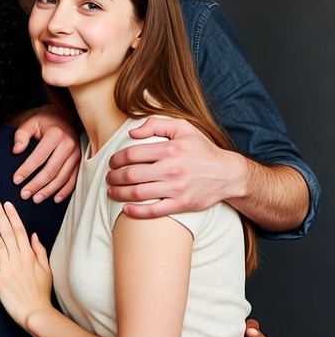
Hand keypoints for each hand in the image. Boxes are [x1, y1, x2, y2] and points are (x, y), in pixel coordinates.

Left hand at [0, 199, 52, 326]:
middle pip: (7, 233)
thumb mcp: (47, 270)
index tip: (7, 204)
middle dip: (0, 216)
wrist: (35, 313)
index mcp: (29, 255)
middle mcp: (17, 259)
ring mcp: (6, 268)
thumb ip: (40, 251)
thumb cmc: (41, 292)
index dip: (12, 216)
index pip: (19, 230)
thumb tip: (33, 235)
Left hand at [11, 106, 79, 202]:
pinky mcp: (80, 162)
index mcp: (55, 134)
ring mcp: (77, 154)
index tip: (16, 180)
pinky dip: (64, 191)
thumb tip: (16, 150)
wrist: (65, 117)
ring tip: (36, 199)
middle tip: (24, 194)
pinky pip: (73, 179)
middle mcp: (69, 145)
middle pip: (51, 170)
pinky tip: (55, 198)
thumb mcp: (31, 123)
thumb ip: (21, 135)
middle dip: (37, 184)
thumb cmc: (45, 121)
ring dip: (49, 190)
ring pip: (62, 177)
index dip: (27, 170)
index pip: (39, 157)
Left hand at [106, 117, 243, 217]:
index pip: (132, 154)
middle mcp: (172, 169)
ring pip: (138, 193)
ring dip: (119, 193)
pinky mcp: (181, 204)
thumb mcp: (183, 128)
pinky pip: (153, 211)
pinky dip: (136, 212)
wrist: (228, 174)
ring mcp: (176, 188)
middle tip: (109, 178)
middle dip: (114, 177)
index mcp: (170, 149)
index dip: (116, 159)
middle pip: (131, 175)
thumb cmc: (202, 150)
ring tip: (111, 191)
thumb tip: (132, 133)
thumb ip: (156, 125)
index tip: (112, 162)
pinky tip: (125, 209)